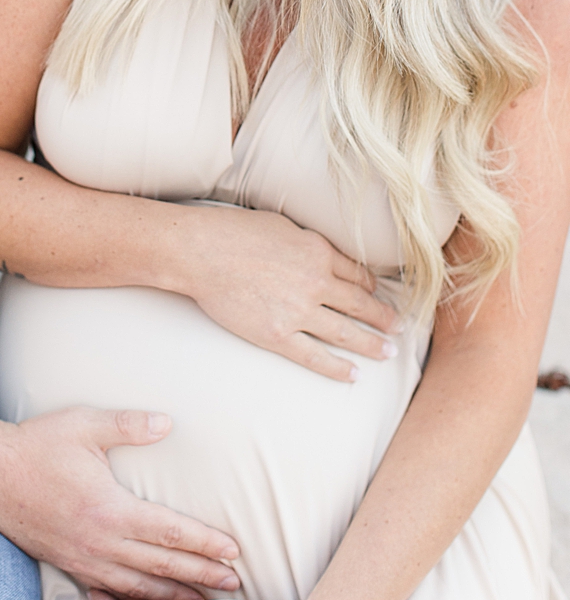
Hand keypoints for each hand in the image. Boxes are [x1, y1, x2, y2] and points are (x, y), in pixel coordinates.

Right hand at [0, 407, 241, 599]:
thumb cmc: (35, 445)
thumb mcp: (82, 425)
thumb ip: (127, 425)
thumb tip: (168, 423)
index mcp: (108, 508)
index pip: (169, 531)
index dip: (204, 542)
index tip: (234, 550)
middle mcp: (98, 541)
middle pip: (161, 565)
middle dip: (201, 574)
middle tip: (235, 582)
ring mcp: (82, 558)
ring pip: (138, 586)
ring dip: (174, 595)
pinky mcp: (67, 564)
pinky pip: (108, 591)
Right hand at [173, 205, 399, 381]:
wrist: (199, 251)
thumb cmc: (232, 231)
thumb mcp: (280, 225)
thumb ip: (306, 241)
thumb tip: (320, 251)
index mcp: (318, 252)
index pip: (357, 275)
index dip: (373, 289)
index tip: (381, 297)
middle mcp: (316, 282)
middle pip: (360, 305)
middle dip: (384, 319)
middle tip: (400, 330)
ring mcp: (298, 311)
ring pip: (346, 332)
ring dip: (371, 344)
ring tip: (388, 353)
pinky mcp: (277, 334)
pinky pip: (315, 356)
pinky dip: (337, 367)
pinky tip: (353, 375)